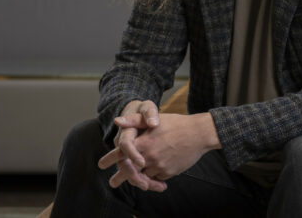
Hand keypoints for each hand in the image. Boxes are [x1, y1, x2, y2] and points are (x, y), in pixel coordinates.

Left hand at [99, 113, 220, 190]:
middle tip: (113, 182)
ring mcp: (159, 166)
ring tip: (134, 181)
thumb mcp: (155, 119)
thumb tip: (117, 121)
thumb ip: (134, 121)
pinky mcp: (169, 172)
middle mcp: (149, 157)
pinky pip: (157, 177)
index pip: (121, 153)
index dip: (110, 159)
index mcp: (144, 143)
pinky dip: (153, 177)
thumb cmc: (177, 124)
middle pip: (129, 171)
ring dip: (138, 178)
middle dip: (120, 177)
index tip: (101, 165)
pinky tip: (153, 175)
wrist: (199, 133)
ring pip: (144, 176)